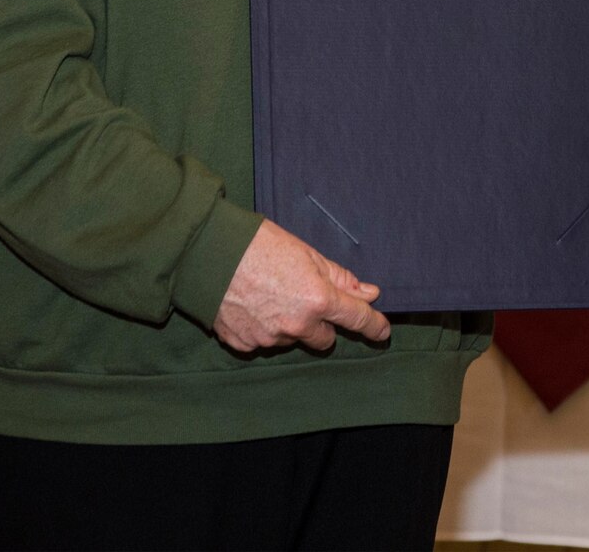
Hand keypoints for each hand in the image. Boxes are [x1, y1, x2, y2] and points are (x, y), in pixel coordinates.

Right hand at [213, 219, 389, 353]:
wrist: (207, 252)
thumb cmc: (258, 244)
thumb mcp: (307, 253)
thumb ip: (339, 277)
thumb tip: (368, 293)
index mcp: (317, 300)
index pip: (356, 319)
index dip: (374, 325)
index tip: (382, 331)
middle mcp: (296, 325)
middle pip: (324, 339)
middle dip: (321, 323)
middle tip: (305, 298)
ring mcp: (268, 338)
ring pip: (292, 339)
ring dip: (290, 324)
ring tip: (269, 293)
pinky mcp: (243, 344)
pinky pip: (264, 341)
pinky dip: (263, 328)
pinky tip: (251, 305)